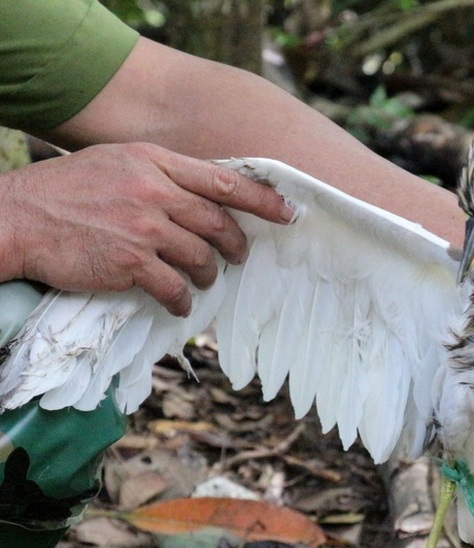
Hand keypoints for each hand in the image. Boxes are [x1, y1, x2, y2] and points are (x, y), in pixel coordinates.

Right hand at [0, 142, 292, 315]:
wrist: (16, 219)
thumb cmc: (64, 190)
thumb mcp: (115, 163)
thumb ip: (159, 174)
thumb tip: (201, 196)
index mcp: (154, 162)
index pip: (223, 180)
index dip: (263, 200)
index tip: (289, 212)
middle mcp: (154, 192)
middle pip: (218, 223)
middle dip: (236, 244)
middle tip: (238, 256)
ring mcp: (144, 229)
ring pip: (202, 257)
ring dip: (209, 273)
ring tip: (204, 278)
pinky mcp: (131, 264)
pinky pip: (175, 287)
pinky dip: (182, 299)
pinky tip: (179, 303)